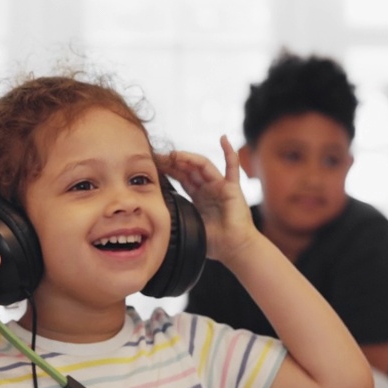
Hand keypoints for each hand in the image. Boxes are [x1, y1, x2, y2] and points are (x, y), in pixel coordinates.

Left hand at [160, 136, 260, 264]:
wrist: (234, 249)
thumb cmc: (214, 242)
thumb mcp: (188, 226)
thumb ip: (177, 217)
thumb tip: (155, 215)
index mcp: (198, 197)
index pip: (181, 178)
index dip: (168, 170)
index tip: (153, 164)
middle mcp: (209, 188)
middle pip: (189, 169)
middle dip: (173, 162)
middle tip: (158, 156)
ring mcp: (221, 186)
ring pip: (203, 166)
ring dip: (188, 158)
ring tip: (174, 155)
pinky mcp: (233, 188)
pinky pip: (232, 168)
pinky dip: (229, 152)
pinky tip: (223, 138)